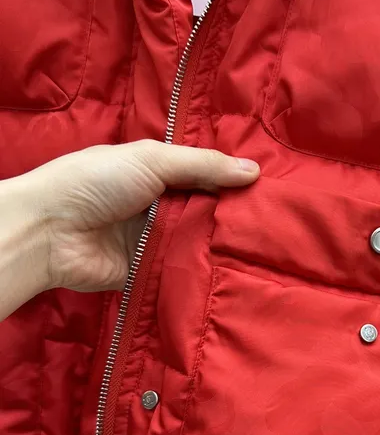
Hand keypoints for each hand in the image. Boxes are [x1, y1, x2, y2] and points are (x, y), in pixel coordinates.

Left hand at [0, 140, 259, 318]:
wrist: (51, 232)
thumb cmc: (96, 182)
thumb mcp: (152, 161)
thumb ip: (202, 166)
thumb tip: (254, 172)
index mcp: (158, 173)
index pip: (206, 178)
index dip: (234, 184)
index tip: (270, 194)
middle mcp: (160, 206)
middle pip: (206, 212)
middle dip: (232, 218)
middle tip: (273, 226)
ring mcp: (155, 240)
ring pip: (198, 242)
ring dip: (220, 246)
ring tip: (264, 250)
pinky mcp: (151, 271)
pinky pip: (183, 270)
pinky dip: (202, 270)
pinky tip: (235, 273)